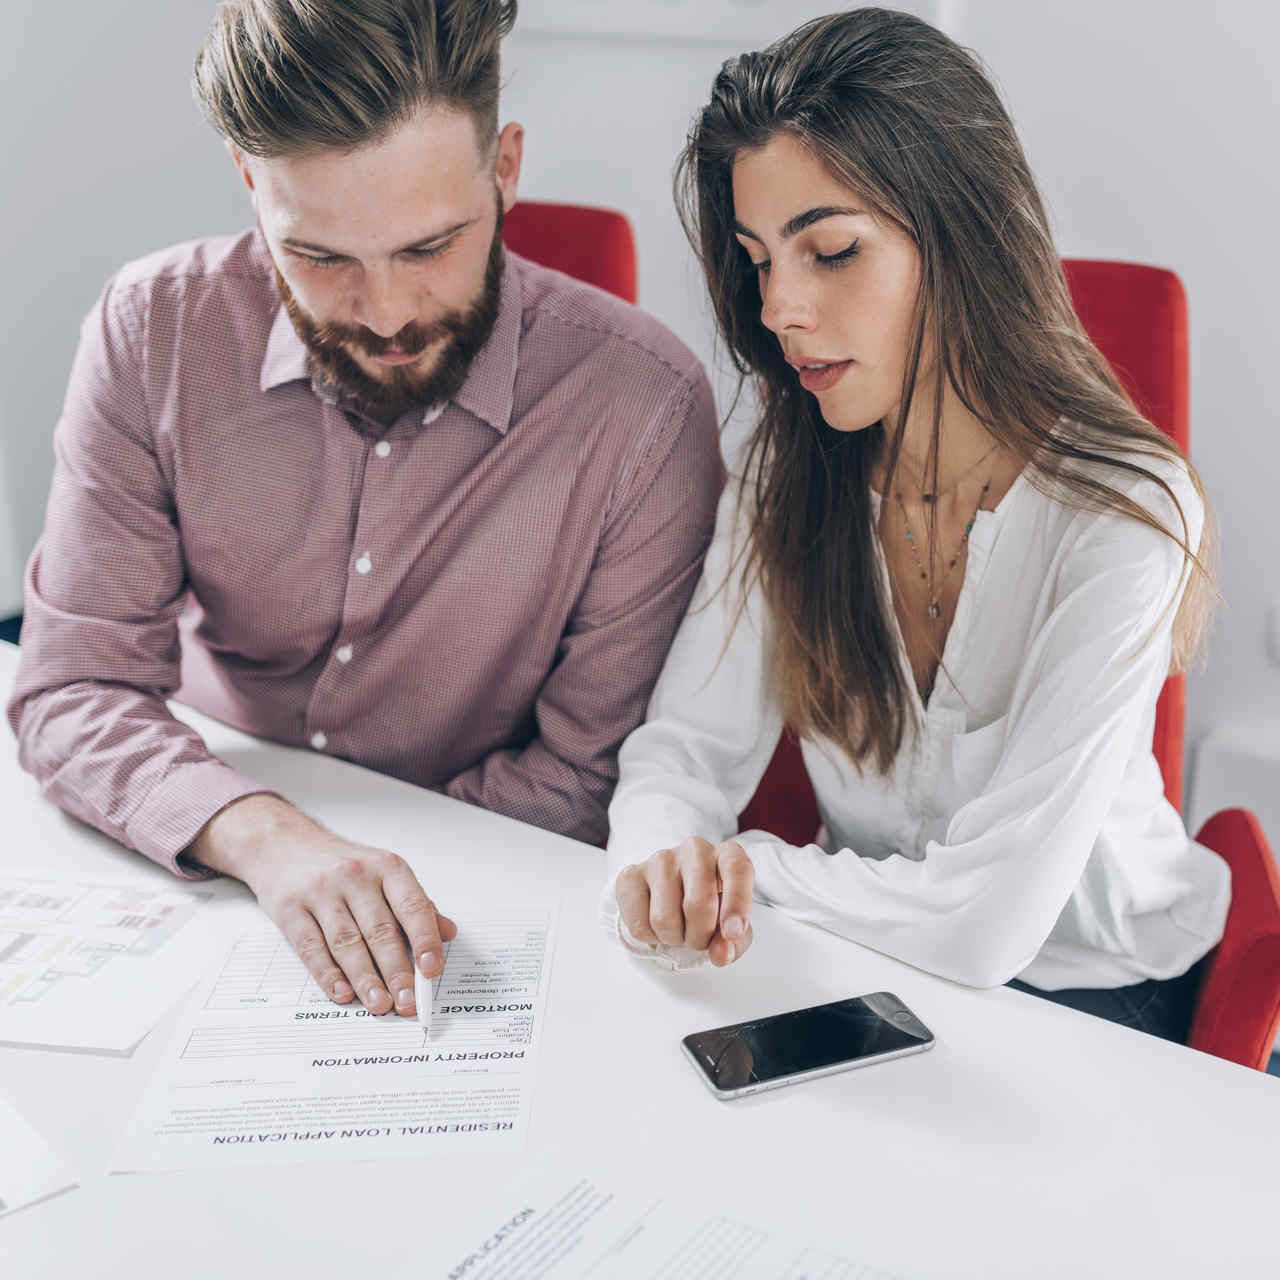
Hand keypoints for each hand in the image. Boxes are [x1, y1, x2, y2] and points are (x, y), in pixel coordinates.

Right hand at [188, 795, 455, 1015]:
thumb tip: (448, 933)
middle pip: (380, 931)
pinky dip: (328, 974)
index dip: (425, 940)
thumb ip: (415, 904)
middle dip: (397, 971)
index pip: (413, 906)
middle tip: (408, 1002)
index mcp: (386, 867)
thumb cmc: (343, 865)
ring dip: (365, 979)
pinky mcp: (289, 908)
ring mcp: (320, 892)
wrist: (284, 844)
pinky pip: (311, 947)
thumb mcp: (384, 873)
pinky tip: (343, 993)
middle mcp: (354, 876)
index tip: (433, 970)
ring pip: (347, 943)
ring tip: (380, 1005)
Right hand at [614, 836, 753, 965]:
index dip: (737, 904)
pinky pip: (639, 924)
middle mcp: (695, 849)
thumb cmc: (709, 907)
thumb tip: (721, 954)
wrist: (672, 893)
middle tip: (698, 938)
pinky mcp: (631, 875)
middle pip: (699, 903)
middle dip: (700, 936)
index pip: (737, 870)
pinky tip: (656, 923)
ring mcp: (660, 859)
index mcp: (727, 855)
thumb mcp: (731, 924)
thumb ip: (735, 942)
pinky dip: (650, 937)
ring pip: (665, 919)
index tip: (733, 934)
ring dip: (674, 938)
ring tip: (678, 928)